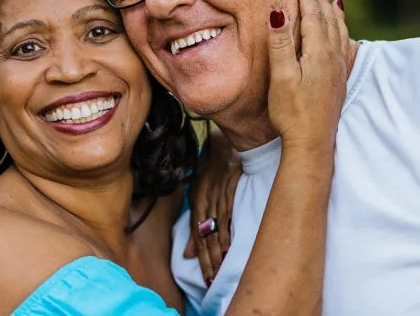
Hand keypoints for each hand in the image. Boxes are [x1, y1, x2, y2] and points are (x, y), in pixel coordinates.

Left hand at [185, 129, 241, 284]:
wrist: (225, 137)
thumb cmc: (213, 167)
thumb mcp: (201, 193)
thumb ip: (196, 224)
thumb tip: (188, 253)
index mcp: (196, 200)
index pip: (197, 235)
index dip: (202, 258)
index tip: (206, 279)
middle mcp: (204, 197)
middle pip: (205, 234)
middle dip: (209, 260)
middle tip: (213, 282)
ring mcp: (217, 189)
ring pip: (216, 225)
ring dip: (218, 250)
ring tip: (220, 270)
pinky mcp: (231, 181)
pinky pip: (228, 209)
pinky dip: (228, 228)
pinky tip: (229, 245)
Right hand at [267, 0, 350, 151]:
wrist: (312, 143)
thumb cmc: (292, 112)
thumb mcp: (282, 76)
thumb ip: (281, 43)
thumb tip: (279, 12)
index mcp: (318, 53)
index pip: (313, 16)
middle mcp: (333, 58)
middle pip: (329, 20)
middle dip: (321, 0)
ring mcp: (338, 70)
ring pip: (340, 33)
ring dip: (334, 14)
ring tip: (332, 0)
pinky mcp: (339, 81)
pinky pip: (345, 49)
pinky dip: (344, 35)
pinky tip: (346, 37)